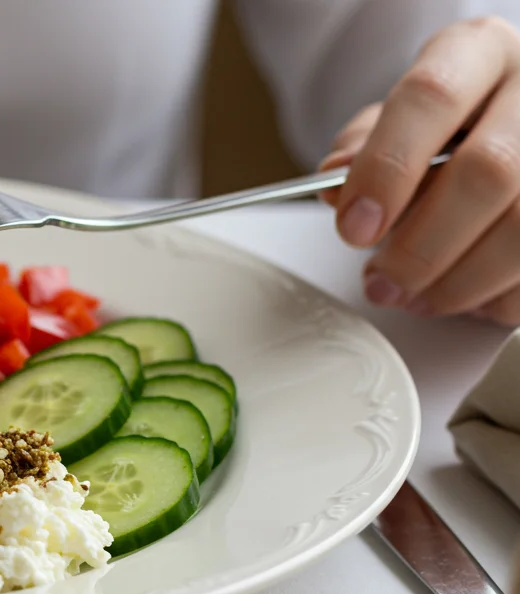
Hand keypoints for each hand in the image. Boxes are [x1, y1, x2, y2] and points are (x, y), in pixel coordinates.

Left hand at [323, 16, 519, 326]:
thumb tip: (335, 184)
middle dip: (422, 245)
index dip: (387, 168)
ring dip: (459, 282)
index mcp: (481, 52)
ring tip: (412, 297)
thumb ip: (363, 148)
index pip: (431, 96)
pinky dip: (497, 296)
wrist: (507, 124)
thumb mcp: (395, 119)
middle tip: (380, 283)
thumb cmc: (443, 127)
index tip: (354, 228)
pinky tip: (464, 296)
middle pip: (489, 172)